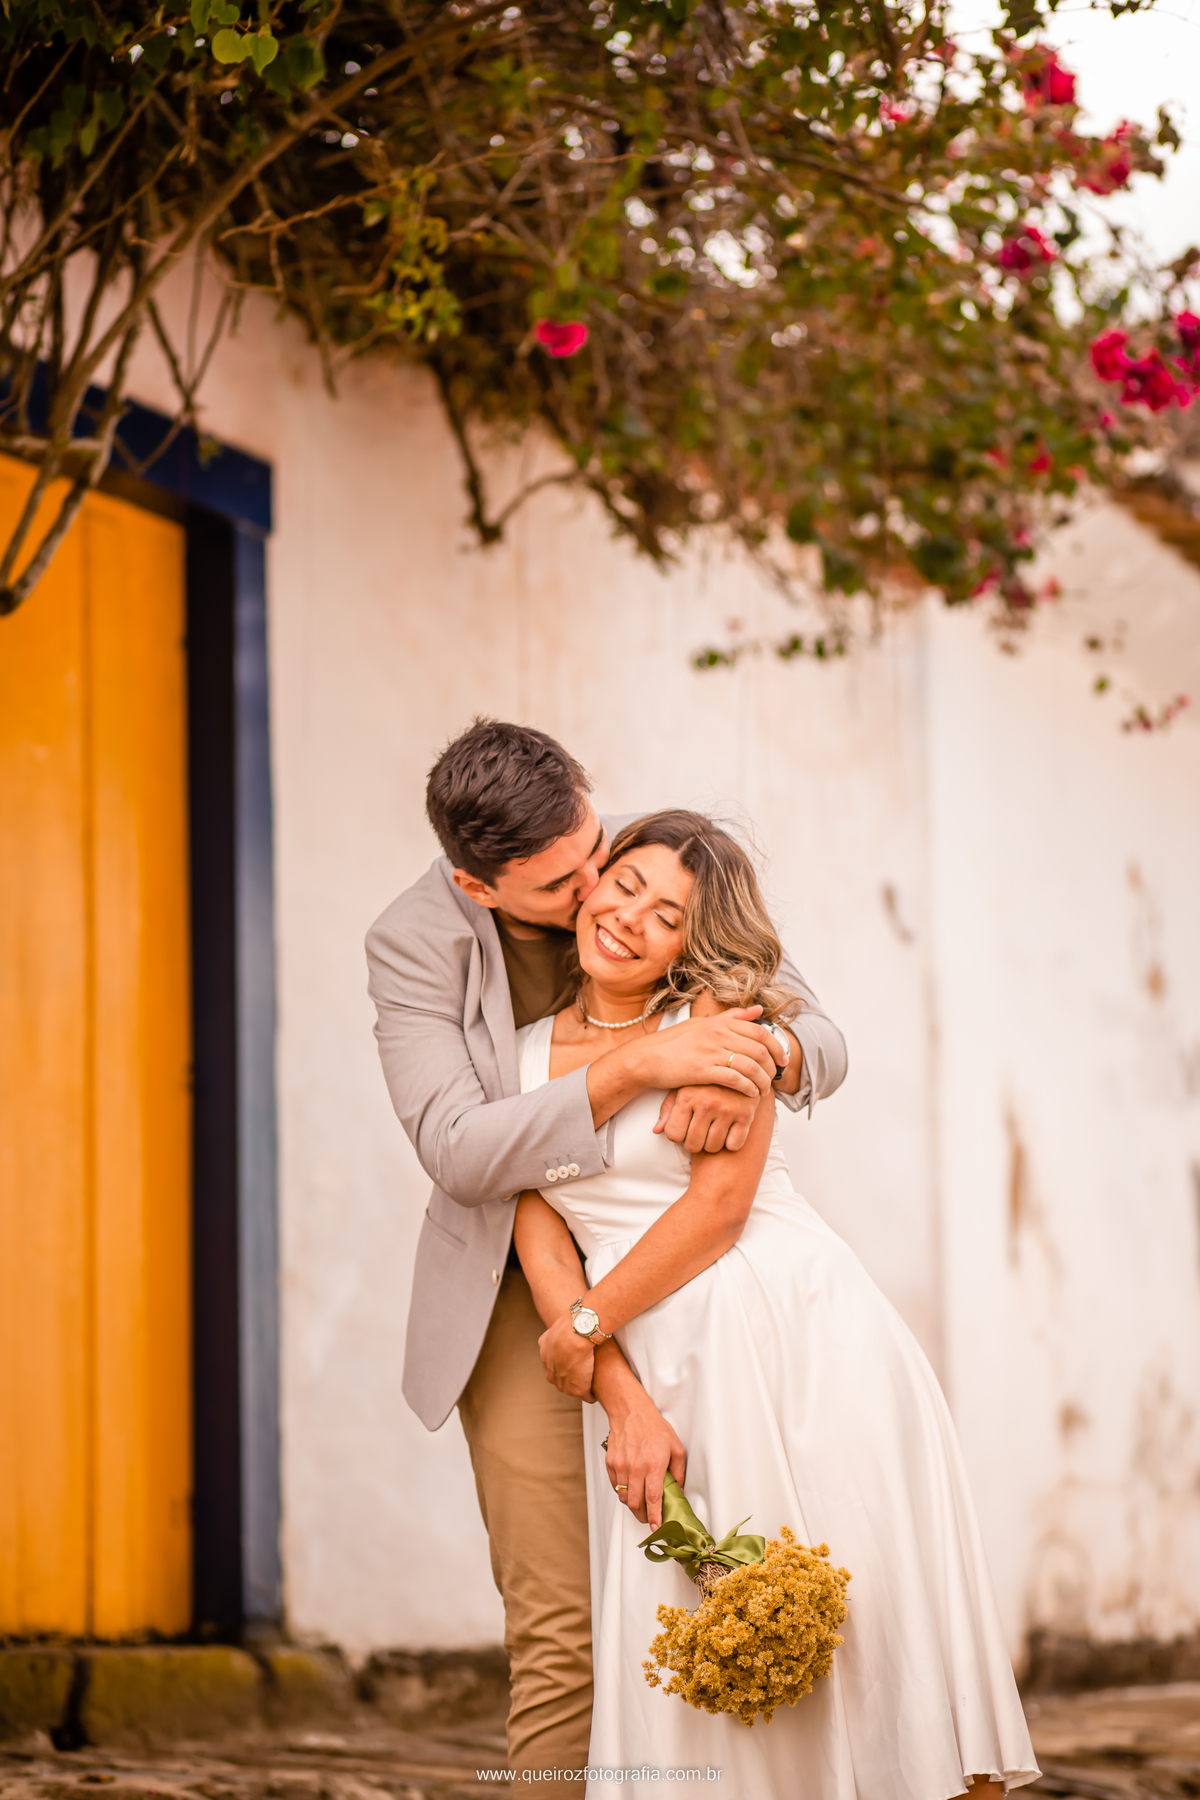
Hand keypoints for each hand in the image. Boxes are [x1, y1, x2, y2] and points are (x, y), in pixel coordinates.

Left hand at [538, 1312, 595, 1399]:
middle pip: (561, 1381)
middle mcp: (551, 1371)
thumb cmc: (570, 1325)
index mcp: (546, 1356)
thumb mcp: (554, 1328)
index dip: (564, 1367)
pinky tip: (595, 1393)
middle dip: (571, 1379)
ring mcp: (564, 1382)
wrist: (576, 1332)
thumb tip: (556, 1330)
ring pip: (572, 1389)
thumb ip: (553, 1334)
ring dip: (581, 1387)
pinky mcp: (577, 1388)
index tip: (574, 1364)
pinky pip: (585, 1396)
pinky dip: (590, 1395)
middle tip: (583, 1375)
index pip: (553, 1368)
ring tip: (590, 1385)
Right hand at [603, 1390, 686, 1528]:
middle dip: (642, 1515)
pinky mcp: (611, 1463)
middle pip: (635, 1503)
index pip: (652, 1499)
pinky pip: (615, 1486)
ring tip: (640, 1501)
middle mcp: (636, 1467)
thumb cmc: (654, 1428)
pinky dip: (622, 1491)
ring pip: (623, 1497)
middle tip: (648, 1517)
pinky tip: (630, 1486)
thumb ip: (679, 1472)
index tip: (655, 1527)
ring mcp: (621, 1466)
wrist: (631, 1412)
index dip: (654, 1517)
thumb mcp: (676, 1448)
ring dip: (632, 1504)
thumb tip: (678, 1491)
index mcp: (654, 1465)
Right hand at [639, 1006, 779, 1098]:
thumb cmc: (675, 1042)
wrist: (647, 1058)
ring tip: (764, 1090)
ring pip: (751, 1066)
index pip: (761, 1031)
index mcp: (721, 1022)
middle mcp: (718, 1034)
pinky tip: (750, 1094)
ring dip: (763, 1080)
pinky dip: (748, 1088)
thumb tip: (758, 1009)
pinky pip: (736, 1079)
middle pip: (760, 1049)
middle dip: (773, 1066)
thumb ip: (732, 1017)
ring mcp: (711, 1051)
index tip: (782, 1060)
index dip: (777, 1047)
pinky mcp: (703, 1070)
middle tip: (775, 1077)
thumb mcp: (703, 1023)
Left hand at [654, 1084, 759, 1152]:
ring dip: (711, 1144)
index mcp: (687, 1096)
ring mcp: (728, 1109)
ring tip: (712, 1130)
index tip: (683, 1128)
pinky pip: (734, 1145)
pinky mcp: (746, 1114)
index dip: (677, 1135)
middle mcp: (707, 1103)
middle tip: (699, 1132)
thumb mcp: (682, 1087)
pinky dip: (731, 1143)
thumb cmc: (703, 1080)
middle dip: (694, 1143)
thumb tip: (656, 1131)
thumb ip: (668, 1108)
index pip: (674, 1135)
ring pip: (713, 1147)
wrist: (738, 1064)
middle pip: (692, 1145)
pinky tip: (729, 1130)